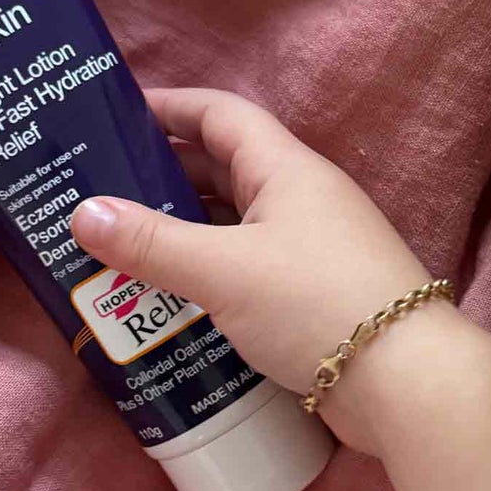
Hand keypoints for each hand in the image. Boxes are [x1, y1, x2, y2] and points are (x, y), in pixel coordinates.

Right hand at [70, 88, 435, 449]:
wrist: (407, 383)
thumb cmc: (316, 304)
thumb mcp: (224, 271)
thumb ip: (152, 244)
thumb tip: (83, 212)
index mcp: (286, 169)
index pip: (220, 115)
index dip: (169, 107)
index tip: (113, 112)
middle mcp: (301, 199)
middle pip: (222, 169)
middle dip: (162, 175)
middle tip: (98, 189)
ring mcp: (310, 248)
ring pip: (232, 224)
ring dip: (180, 230)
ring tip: (118, 245)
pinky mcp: (311, 296)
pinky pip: (244, 267)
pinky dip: (205, 272)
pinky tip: (167, 298)